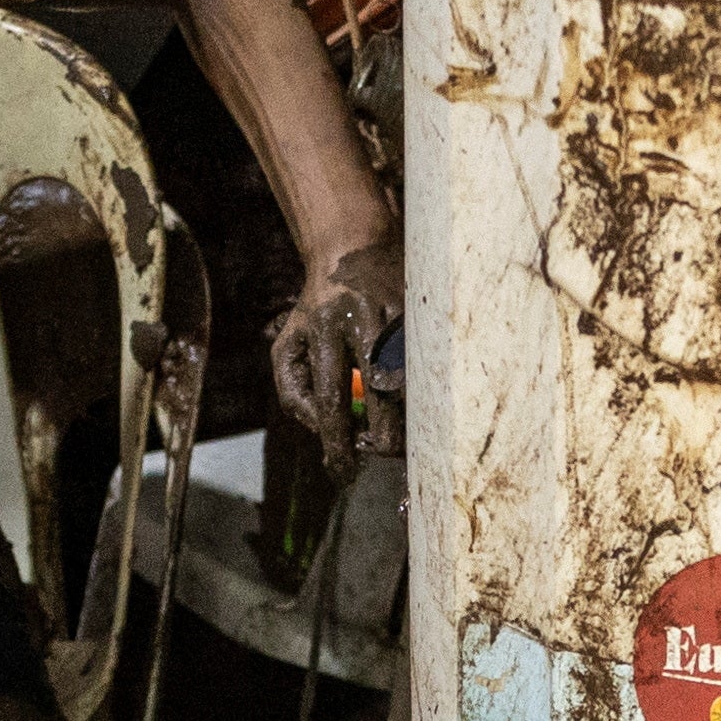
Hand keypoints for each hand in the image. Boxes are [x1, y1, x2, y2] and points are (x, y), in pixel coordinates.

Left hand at [269, 230, 405, 459]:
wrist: (355, 247)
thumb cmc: (317, 309)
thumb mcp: (289, 344)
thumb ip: (294, 393)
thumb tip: (323, 433)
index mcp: (326, 330)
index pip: (333, 401)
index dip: (339, 446)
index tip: (343, 473)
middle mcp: (368, 324)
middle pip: (384, 403)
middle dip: (382, 442)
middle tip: (372, 449)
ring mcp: (403, 321)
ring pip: (416, 393)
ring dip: (406, 423)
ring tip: (388, 423)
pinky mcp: (428, 319)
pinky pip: (431, 375)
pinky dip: (421, 398)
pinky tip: (407, 397)